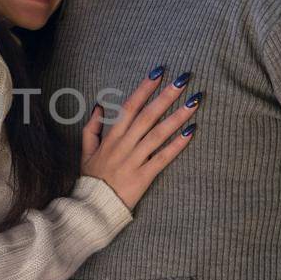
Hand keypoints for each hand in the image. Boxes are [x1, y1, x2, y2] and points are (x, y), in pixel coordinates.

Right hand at [81, 68, 197, 210]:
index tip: (159, 72)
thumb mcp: (86, 151)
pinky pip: (163, 158)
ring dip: (178, 116)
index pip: (130, 106)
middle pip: (148, 115)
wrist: (93, 207)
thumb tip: (99, 106)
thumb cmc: (92, 178)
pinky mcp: (145, 176)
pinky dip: (177, 145)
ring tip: (194, 101)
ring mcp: (135, 160)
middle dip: (166, 96)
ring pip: (159, 134)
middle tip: (184, 79)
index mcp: (111, 137)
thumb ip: (92, 128)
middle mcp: (124, 145)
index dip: (145, 88)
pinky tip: (191, 132)